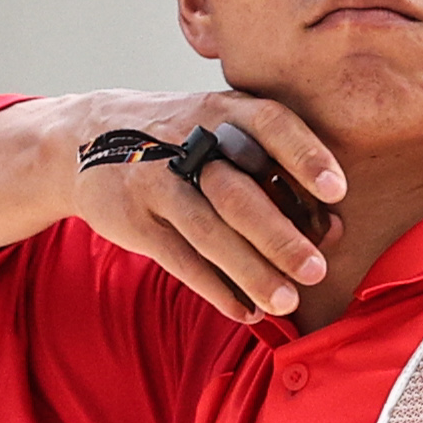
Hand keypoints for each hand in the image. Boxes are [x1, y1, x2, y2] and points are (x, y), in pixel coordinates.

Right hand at [66, 93, 347, 320]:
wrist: (85, 136)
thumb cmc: (183, 137)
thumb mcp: (221, 129)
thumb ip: (274, 170)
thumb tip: (335, 227)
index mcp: (221, 111)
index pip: (269, 124)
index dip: (304, 155)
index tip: (337, 191)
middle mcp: (187, 142)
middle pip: (237, 192)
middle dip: (279, 236)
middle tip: (316, 271)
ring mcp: (155, 180)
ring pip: (207, 232)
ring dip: (250, 271)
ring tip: (286, 302)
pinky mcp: (131, 217)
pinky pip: (177, 258)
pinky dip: (213, 288)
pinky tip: (244, 311)